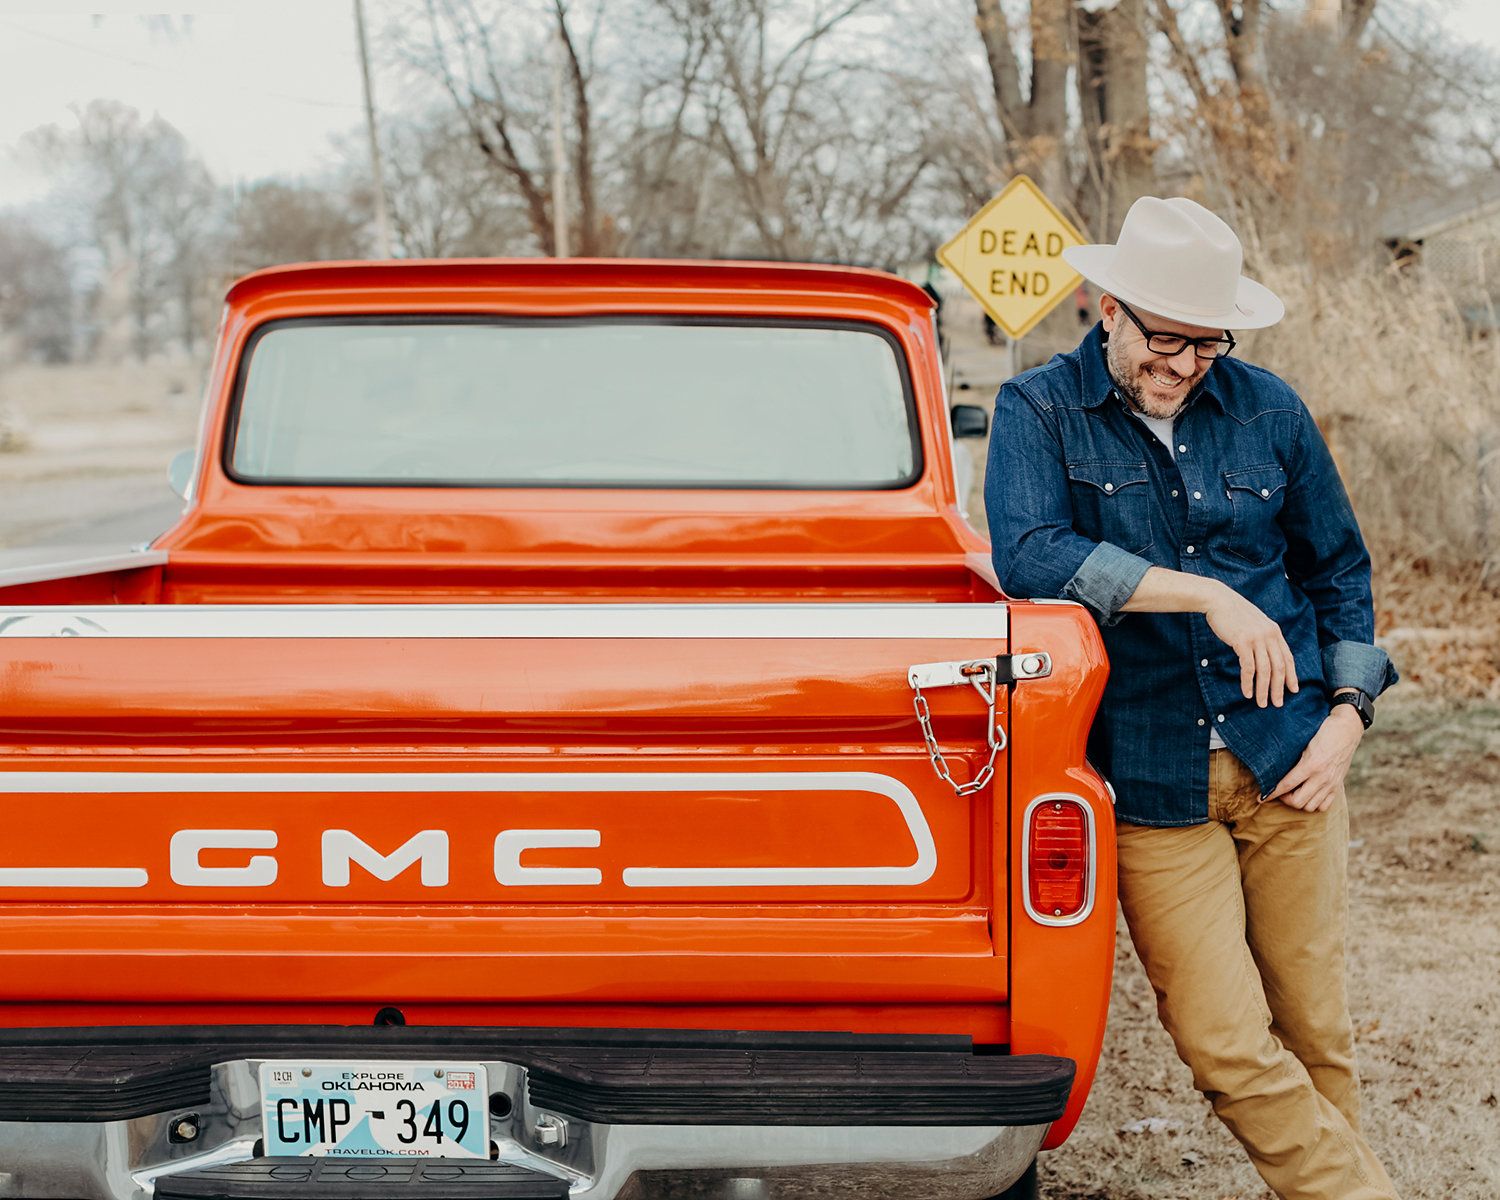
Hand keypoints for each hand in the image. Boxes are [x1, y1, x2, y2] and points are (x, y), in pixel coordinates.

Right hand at [1202, 582, 1299, 707]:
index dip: (1291, 676)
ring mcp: (1256, 639)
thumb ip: (1264, 636)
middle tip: (1277, 703)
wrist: (1218, 600)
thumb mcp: (1255, 623)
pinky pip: (1248, 668)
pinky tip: (1246, 692)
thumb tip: (1266, 654)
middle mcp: (1269, 635)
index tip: (1293, 690)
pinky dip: (1248, 682)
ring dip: (1263, 689)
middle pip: (1278, 667)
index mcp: (1274, 632)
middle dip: (1279, 688)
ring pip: (1265, 670)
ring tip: (1261, 703)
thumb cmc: (1233, 613)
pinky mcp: (1242, 642)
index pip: (1288, 658)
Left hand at [1267, 706, 1363, 810]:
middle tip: (1280, 791)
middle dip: (1284, 799)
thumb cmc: (1323, 731)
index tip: (1261, 798)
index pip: (1286, 785)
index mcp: (1311, 765)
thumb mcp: (1303, 742)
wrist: (1347, 729)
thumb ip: (1292, 758)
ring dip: (1299, 802)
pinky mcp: (1338, 785)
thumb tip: (1274, 770)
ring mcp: (1331, 783)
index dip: (1271, 793)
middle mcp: (1322, 777)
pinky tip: (1307, 795)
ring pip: (1310, 807)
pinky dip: (1314, 804)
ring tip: (1292, 793)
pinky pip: (1324, 806)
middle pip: (1297, 802)